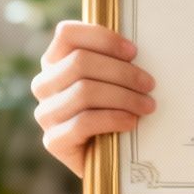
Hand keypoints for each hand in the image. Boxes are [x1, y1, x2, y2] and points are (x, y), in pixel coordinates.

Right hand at [30, 20, 156, 177]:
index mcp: (55, 61)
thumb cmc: (115, 109)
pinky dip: (113, 119)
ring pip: (84, 92)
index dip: (102, 38)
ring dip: (123, 97)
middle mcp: (44, 85)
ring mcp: (46, 114)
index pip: (67, 35)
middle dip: (122, 72)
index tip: (133, 52)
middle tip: (149, 84)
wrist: (108, 158)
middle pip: (80, 63)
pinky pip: (84, 122)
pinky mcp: (53, 141)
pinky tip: (132, 121)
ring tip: (147, 105)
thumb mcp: (112, 80)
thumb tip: (136, 49)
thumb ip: (114, 60)